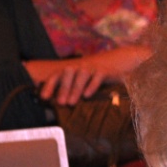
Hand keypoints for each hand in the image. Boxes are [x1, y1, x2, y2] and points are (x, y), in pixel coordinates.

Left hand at [25, 46, 149, 105]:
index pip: (57, 75)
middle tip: (60, 103)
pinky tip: (87, 95)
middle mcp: (81, 66)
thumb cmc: (101, 78)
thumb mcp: (85, 82)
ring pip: (81, 76)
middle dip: (62, 89)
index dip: (49, 85)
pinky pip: (97, 77)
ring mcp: (93, 67)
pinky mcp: (106, 70)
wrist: (123, 63)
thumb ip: (75, 89)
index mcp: (74, 70)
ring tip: (71, 103)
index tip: (44, 98)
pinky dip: (91, 85)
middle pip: (68, 75)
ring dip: (74, 89)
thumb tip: (60, 103)